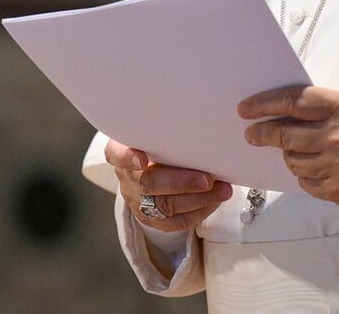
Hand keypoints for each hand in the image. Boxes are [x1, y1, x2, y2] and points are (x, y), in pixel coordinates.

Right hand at [104, 139, 231, 231]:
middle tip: (207, 179)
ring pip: (165, 206)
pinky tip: (215, 200)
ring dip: (198, 199)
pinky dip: (199, 211)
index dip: (127, 158)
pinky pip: (176, 221)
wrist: (150, 167)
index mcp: (121, 151)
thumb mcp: (154, 131)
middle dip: (180, 183)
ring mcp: (138, 201)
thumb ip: (167, 128)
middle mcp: (127, 178)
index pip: (116, 154)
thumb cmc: (157, 143)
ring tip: (222, 190)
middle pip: (148, 184)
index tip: (142, 159)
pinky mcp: (153, 219)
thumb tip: (201, 116)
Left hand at [239, 86, 338, 206]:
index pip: (291, 102)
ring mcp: (338, 166)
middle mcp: (337, 137)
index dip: (263, 104)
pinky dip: (303, 174)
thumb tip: (285, 107)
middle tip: (251, 134)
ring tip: (294, 149)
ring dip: (288, 154)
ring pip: (293, 160)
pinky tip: (313, 166)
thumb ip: (324, 102)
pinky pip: (305, 182)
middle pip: (284, 134)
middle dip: (262, 133)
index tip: (245, 109)